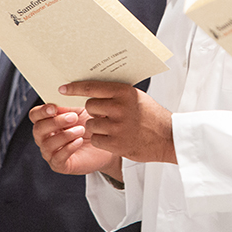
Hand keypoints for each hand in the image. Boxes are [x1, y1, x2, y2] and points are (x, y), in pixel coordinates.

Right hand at [30, 103, 120, 178]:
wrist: (107, 143)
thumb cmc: (91, 123)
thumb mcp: (81, 109)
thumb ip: (70, 103)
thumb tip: (61, 93)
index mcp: (47, 120)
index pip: (34, 115)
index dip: (41, 111)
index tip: (54, 108)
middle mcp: (45, 137)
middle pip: (38, 129)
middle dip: (55, 122)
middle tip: (74, 117)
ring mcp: (50, 152)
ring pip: (47, 145)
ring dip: (65, 136)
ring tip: (82, 130)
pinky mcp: (60, 165)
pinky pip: (57, 158)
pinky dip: (68, 148)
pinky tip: (80, 141)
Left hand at [60, 81, 175, 164]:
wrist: (168, 137)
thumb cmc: (150, 115)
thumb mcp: (136, 97)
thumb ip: (116, 93)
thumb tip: (89, 88)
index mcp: (124, 92)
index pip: (91, 87)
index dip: (75, 88)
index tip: (63, 89)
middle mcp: (120, 107)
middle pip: (90, 106)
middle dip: (94, 111)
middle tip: (106, 114)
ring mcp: (118, 127)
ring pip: (91, 124)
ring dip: (98, 127)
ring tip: (114, 127)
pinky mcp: (117, 144)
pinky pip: (96, 139)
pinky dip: (102, 140)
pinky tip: (114, 138)